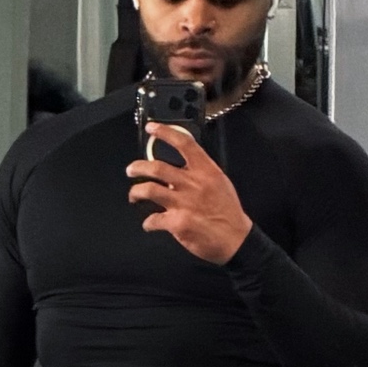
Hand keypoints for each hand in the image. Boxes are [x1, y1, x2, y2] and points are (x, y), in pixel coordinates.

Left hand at [126, 125, 251, 264]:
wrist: (236, 239)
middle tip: (131, 169)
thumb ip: (200, 173)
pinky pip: (153, 219)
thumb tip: (181, 168)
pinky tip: (150, 223)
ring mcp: (183, 203)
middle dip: (138, 167)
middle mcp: (193, 184)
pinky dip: (148, 222)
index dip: (164, 132)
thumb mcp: (220, 182)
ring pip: (149, 190)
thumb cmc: (228, 212)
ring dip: (136, 192)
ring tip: (134, 194)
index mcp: (206, 171)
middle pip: (157, 167)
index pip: (184, 143)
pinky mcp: (177, 223)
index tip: (151, 128)